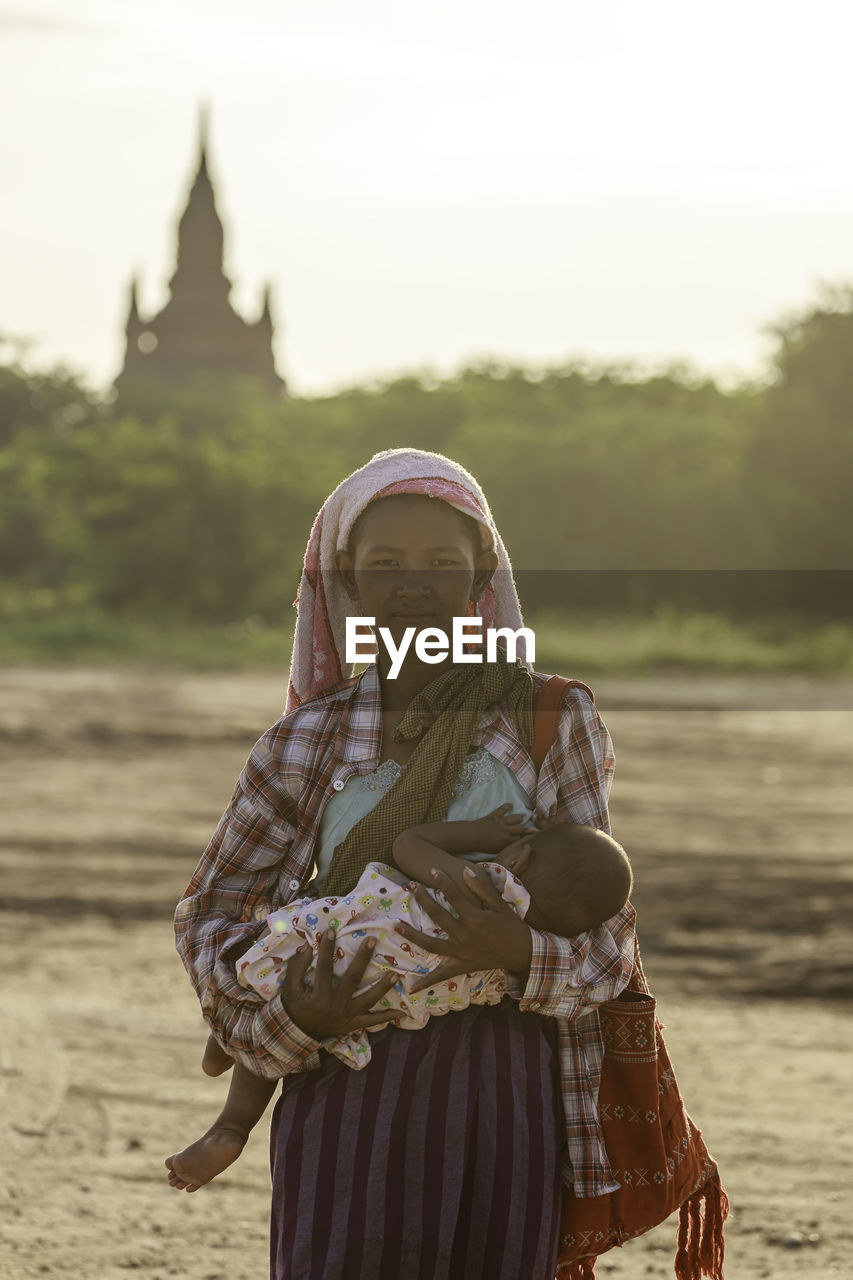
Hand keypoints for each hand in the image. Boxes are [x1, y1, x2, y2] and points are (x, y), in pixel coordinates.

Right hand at [281, 931, 398, 1041]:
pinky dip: (386, 1017)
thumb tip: (306, 948)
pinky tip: (400, 1012)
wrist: (297, 1036)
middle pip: (352, 979)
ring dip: (383, 987)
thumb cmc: (294, 1009)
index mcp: (319, 996)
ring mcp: (347, 1016)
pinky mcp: (353, 1025)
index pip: (324, 968)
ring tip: (396, 974)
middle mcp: (336, 1005)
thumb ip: (296, 968)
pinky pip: (372, 1021)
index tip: (332, 931)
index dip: (327, 949)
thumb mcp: (289, 990)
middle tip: (372, 941)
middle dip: (363, 959)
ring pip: (368, 1000)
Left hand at [396, 866, 532, 990]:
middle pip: (438, 915)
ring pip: (432, 944)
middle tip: (412, 886)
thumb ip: (482, 888)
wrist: (523, 953)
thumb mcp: (501, 905)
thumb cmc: (513, 927)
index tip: (431, 871)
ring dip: (413, 935)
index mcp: (475, 918)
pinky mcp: (462, 966)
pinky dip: (427, 982)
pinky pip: (441, 975)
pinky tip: (412, 987)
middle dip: (423, 899)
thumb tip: (466, 871)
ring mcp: (461, 952)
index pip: (454, 895)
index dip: (442, 881)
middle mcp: (465, 935)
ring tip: (397, 926)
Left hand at [470, 803, 536, 853]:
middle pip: (521, 828)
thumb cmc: (483, 846)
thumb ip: (507, 848)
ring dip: (519, 818)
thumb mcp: (496, 850)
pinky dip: (508, 806)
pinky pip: (504, 808)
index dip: (523, 837)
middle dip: (522, 828)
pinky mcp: (495, 815)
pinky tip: (511, 805)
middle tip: (522, 828)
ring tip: (519, 819)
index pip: (521, 838)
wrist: (472, 837)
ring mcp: (501, 822)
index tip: (526, 836)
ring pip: (517, 818)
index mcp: (507, 842)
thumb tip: (515, 846)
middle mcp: (506, 831)